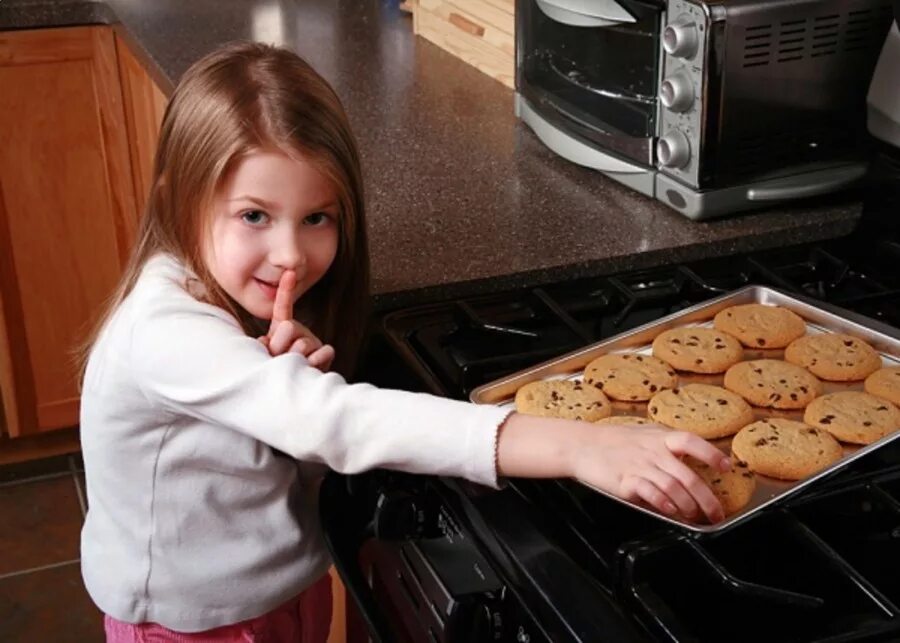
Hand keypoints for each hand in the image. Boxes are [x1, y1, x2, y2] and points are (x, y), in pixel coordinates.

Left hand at [258, 270, 334, 370]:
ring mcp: (314, 341)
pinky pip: (321, 353)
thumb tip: (267, 342)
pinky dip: (314, 363)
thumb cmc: (275, 370)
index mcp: (283, 327)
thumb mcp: (264, 355)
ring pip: (301, 345)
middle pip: (288, 327)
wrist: (293, 387)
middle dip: (279, 346)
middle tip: (278, 358)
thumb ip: (262, 346)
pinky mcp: (325, 353)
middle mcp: (300, 330)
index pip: (283, 307)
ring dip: (293, 360)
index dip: (286, 289)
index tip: (289, 272)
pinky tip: (309, 368)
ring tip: (291, 367)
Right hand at [572, 422, 727, 522]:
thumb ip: (667, 444)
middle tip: (716, 513)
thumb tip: (694, 456)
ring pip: (673, 487)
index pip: (691, 441)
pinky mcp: (625, 481)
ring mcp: (639, 466)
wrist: (582, 444)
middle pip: (687, 475)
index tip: (726, 466)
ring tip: (693, 515)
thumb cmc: (614, 441)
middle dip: (707, 498)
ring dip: (688, 505)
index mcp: (660, 437)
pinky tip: (670, 511)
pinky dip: (663, 503)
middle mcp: (652, 451)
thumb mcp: (644, 434)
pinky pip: (649, 493)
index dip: (710, 453)